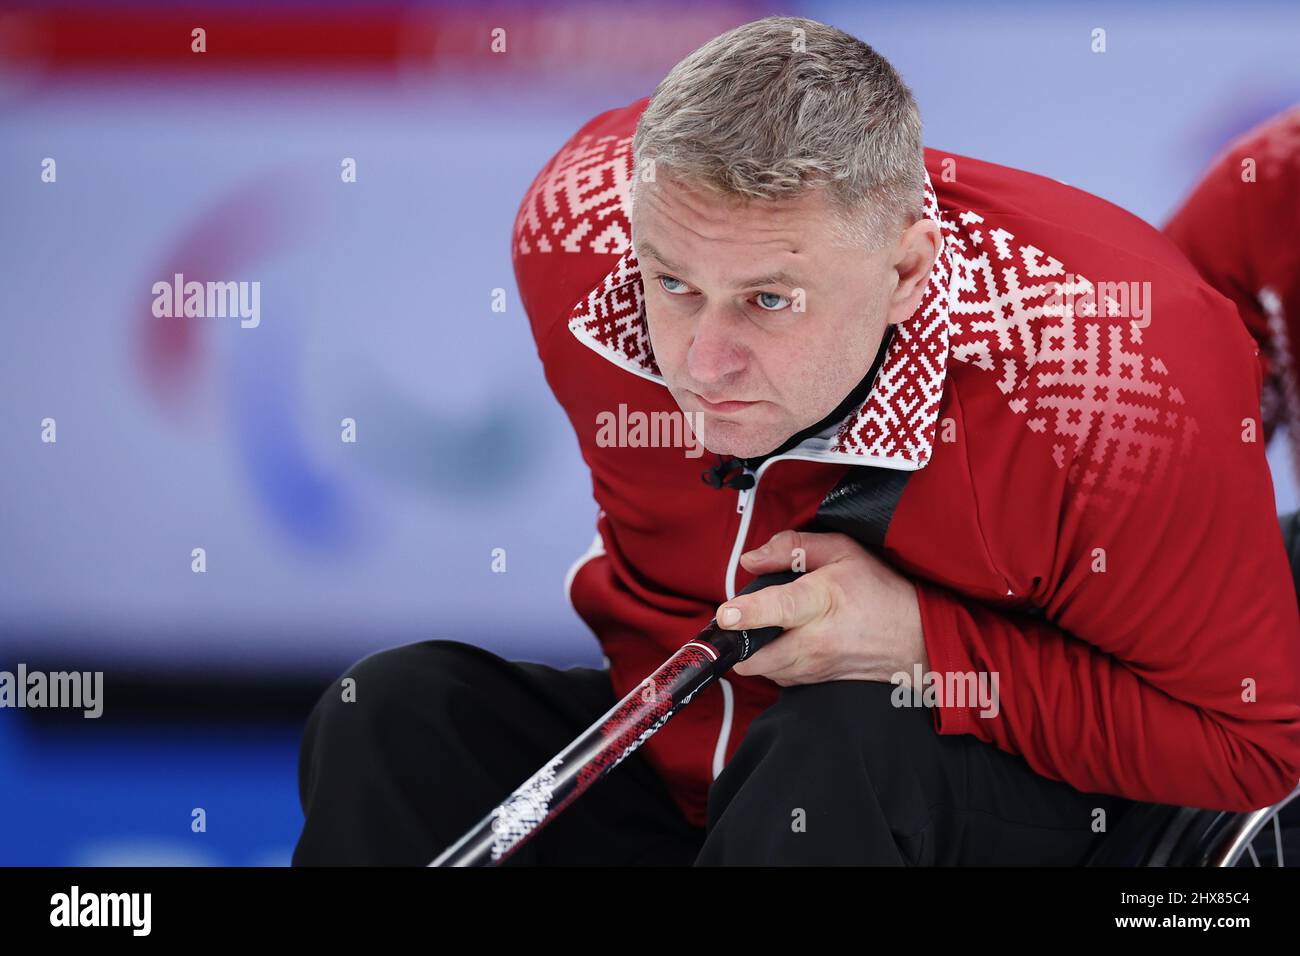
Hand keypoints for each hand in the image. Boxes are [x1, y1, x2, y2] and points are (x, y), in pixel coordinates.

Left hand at [717, 529, 926, 686]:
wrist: (916, 636)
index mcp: (821, 600)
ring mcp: (815, 666)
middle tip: (736, 622)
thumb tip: (751, 559)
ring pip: (762, 669)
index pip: (780, 609)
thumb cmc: (877, 588)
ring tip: (766, 628)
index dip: (749, 612)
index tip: (727, 614)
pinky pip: (778, 677)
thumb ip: (792, 547)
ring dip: (753, 652)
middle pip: (756, 656)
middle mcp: (815, 640)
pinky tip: (785, 642)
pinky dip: (772, 662)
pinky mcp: (815, 682)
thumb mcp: (842, 551)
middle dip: (736, 643)